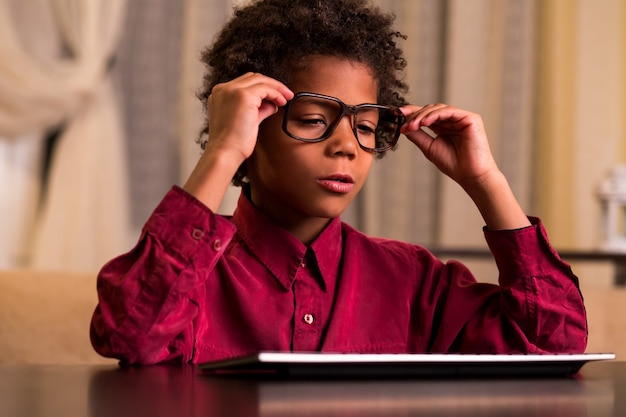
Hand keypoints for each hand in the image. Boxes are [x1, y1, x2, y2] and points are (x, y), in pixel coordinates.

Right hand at [183, 73, 292, 210]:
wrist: (225, 152)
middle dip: (271, 85)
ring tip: (287, 98)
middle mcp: (223, 89)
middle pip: (252, 78)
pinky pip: (265, 88)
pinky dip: (276, 93)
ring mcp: (232, 91)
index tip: (275, 97)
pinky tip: (282, 102)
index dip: (262, 88)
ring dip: (276, 88)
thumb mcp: (246, 121)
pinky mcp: (243, 95)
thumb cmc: (232, 143)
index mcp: (220, 95)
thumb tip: (271, 104)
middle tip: (285, 95)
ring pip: (260, 80)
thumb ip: (258, 110)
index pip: (244, 83)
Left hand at [399, 104, 497, 189]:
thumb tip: (403, 126)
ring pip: (438, 108)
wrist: (469, 175)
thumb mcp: (429, 147)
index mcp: (444, 127)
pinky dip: (435, 115)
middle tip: (405, 125)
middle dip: (415, 115)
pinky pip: (449, 111)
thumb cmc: (453, 164)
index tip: (398, 113)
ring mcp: (462, 118)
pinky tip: (425, 122)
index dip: (412, 112)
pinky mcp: (470, 118)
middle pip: (430, 110)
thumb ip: (417, 135)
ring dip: (423, 115)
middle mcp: (453, 121)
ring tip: (413, 125)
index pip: (426, 115)